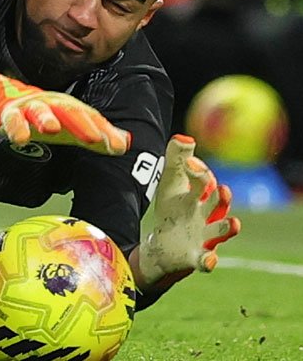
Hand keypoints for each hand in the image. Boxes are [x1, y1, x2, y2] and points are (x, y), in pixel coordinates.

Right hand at [0, 72, 129, 154]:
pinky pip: (11, 119)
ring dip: (45, 118)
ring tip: (52, 129)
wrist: (4, 97)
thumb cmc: (43, 114)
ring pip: (39, 111)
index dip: (104, 131)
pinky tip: (19, 138)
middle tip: (93, 138)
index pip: (90, 118)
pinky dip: (15, 127)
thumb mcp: (71, 126)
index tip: (118, 147)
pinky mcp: (7, 113)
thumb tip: (126, 143)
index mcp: (69, 107)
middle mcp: (52, 104)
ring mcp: (29, 107)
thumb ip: (98, 135)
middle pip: (69, 111)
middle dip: (81, 123)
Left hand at [134, 135, 240, 287]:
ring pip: (220, 232)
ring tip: (234, 223)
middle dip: (222, 198)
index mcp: (199, 196)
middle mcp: (207, 216)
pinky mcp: (196, 256)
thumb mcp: (170, 183)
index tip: (190, 163)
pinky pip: (206, 260)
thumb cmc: (173, 209)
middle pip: (218, 205)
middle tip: (222, 189)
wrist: (164, 243)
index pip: (204, 182)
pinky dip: (209, 260)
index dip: (199, 173)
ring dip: (228, 228)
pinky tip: (209, 259)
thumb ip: (177, 160)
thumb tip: (184, 138)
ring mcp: (204, 237)